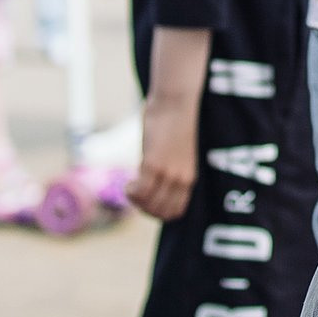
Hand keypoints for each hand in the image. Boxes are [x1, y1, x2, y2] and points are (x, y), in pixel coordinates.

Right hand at [127, 94, 198, 220]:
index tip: (146, 201)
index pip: (176, 211)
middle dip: (144, 209)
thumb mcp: (175, 153)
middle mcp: (181, 179)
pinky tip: (128, 182)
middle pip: (162, 213)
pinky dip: (130, 192)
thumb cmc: (174, 123)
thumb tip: (152, 175)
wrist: (176, 103)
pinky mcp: (153, 164)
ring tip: (131, 187)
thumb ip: (167, 169)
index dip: (157, 212)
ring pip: (149, 205)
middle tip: (135, 195)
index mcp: (188, 178)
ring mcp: (168, 173)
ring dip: (135, 201)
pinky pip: (140, 192)